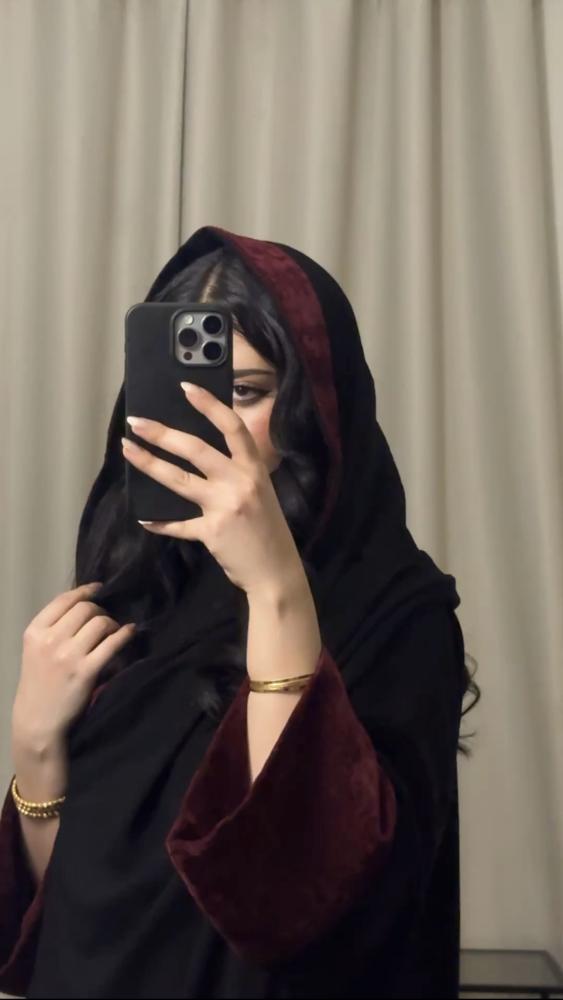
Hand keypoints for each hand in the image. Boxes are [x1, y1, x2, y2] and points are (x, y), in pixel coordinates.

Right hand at [12, 583, 135, 749]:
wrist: (38, 719)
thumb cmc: (38, 681)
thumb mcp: (35, 648)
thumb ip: (54, 626)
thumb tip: (85, 602)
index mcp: (35, 631)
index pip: (64, 600)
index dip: (85, 591)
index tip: (98, 589)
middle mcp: (50, 639)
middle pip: (85, 609)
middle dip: (99, 610)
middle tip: (104, 620)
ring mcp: (68, 655)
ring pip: (101, 622)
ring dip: (112, 624)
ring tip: (113, 632)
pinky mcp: (87, 670)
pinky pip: (113, 643)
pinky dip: (125, 634)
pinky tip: (130, 632)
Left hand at [122, 382, 305, 595]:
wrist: (277, 572)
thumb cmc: (268, 530)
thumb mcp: (261, 492)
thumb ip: (235, 473)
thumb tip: (198, 454)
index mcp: (255, 469)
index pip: (232, 427)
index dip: (209, 405)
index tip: (186, 387)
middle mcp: (240, 483)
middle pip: (196, 449)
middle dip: (163, 433)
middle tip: (137, 421)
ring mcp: (225, 507)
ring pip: (179, 479)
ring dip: (149, 463)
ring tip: (128, 449)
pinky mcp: (211, 532)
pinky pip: (178, 524)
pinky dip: (160, 523)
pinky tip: (144, 519)